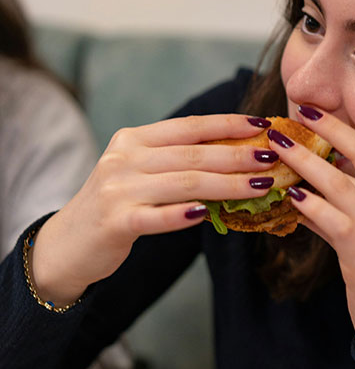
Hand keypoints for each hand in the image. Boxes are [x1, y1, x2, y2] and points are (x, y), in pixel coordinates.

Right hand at [32, 115, 277, 304]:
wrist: (67, 244)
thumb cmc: (117, 206)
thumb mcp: (141, 173)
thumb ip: (178, 164)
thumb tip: (238, 159)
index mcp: (133, 139)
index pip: (189, 126)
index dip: (227, 124)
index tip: (261, 124)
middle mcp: (124, 159)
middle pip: (193, 155)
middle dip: (238, 154)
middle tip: (272, 156)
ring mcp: (118, 190)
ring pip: (184, 183)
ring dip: (228, 184)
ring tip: (261, 185)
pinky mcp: (116, 222)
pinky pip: (157, 216)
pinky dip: (184, 214)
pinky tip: (209, 214)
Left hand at [268, 110, 354, 356]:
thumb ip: (335, 212)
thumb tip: (299, 192)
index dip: (338, 128)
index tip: (308, 112)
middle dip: (318, 136)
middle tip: (282, 124)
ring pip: (342, 185)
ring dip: (306, 165)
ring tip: (277, 151)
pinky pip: (336, 223)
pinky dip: (312, 206)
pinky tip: (290, 196)